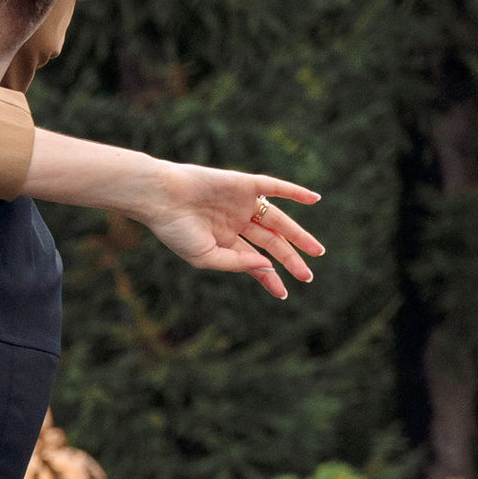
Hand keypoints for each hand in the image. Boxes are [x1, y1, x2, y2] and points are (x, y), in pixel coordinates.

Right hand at [126, 162, 324, 300]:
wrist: (160, 198)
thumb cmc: (175, 230)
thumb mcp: (206, 256)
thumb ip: (237, 263)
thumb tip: (269, 265)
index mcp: (224, 241)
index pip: (255, 261)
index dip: (269, 278)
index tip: (284, 294)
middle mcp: (236, 222)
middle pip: (271, 242)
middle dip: (290, 259)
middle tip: (308, 276)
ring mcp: (241, 203)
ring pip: (277, 219)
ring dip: (298, 235)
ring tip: (316, 251)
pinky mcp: (243, 184)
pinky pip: (274, 187)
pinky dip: (294, 191)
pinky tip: (314, 199)